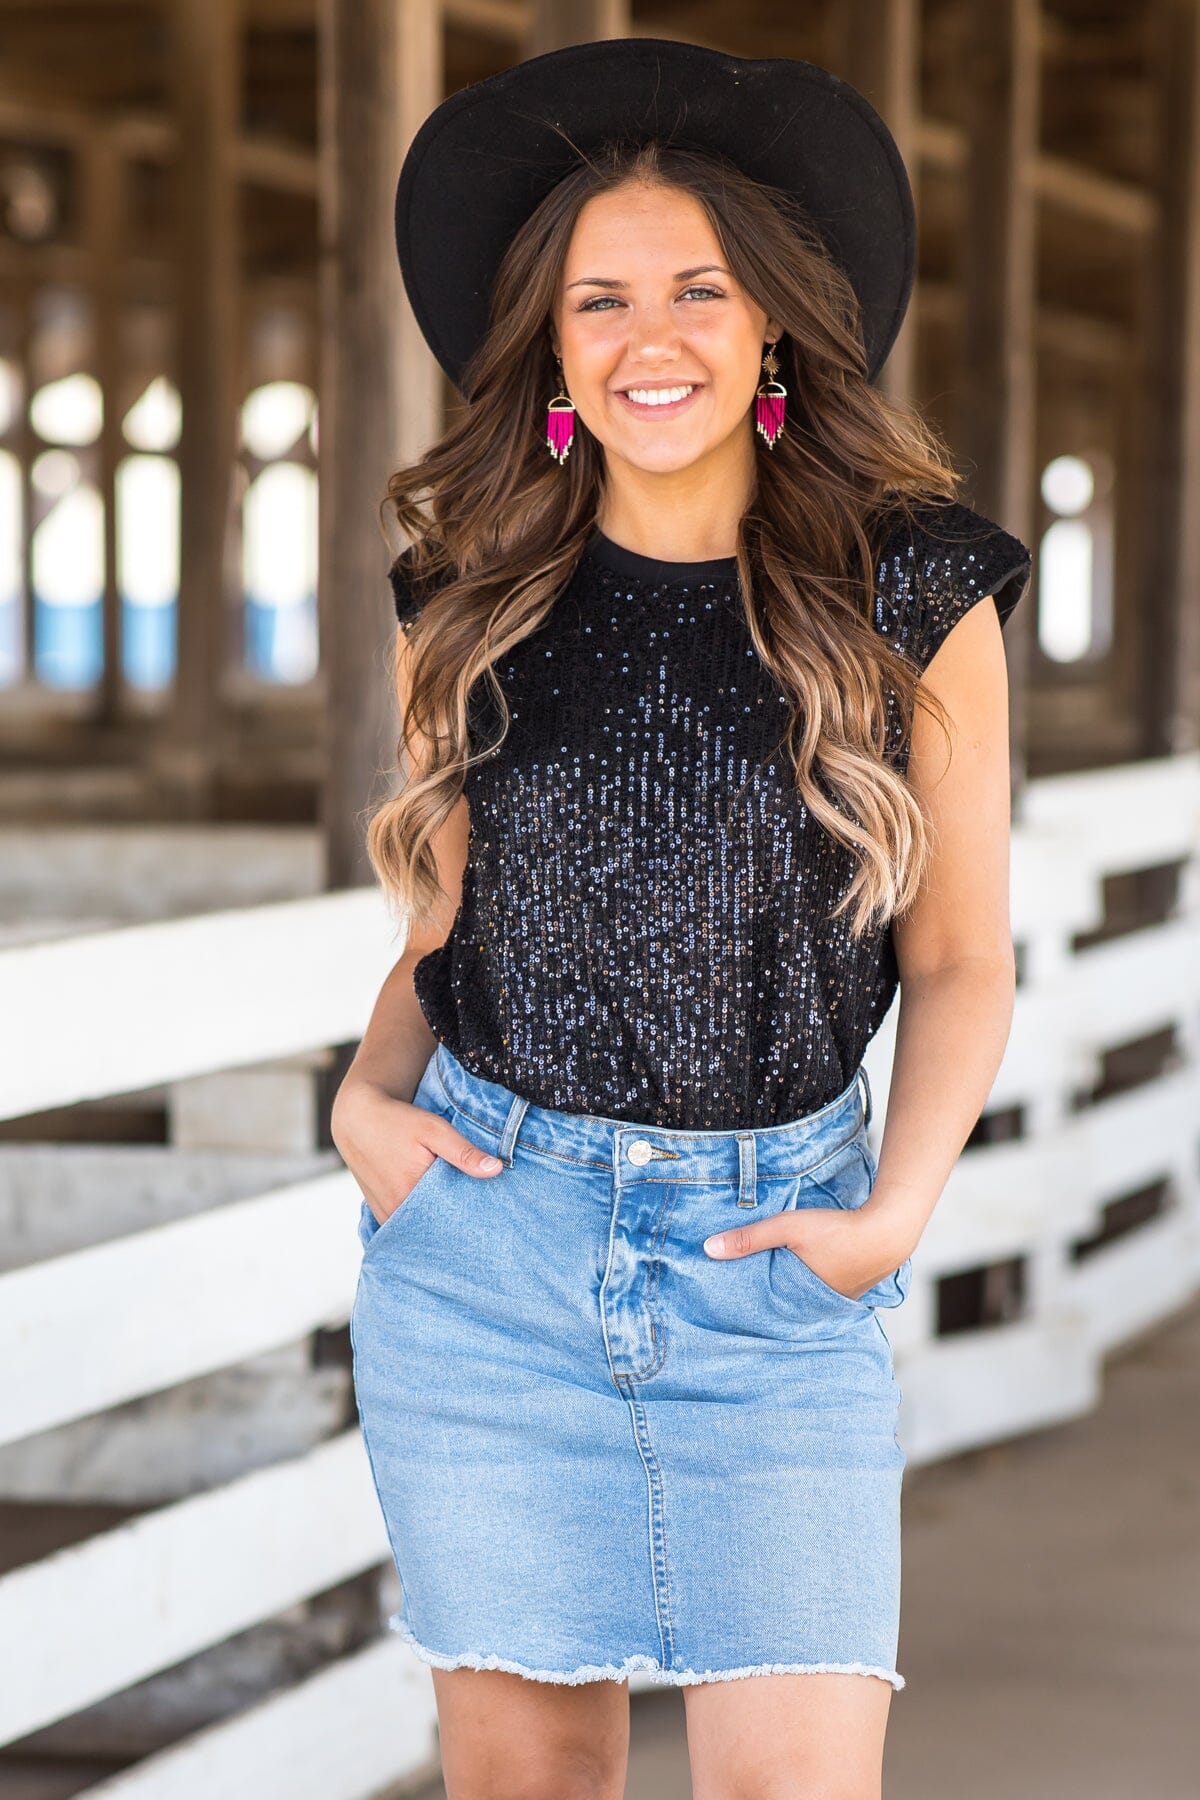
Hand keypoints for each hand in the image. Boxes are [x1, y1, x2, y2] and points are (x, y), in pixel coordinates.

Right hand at [331, 1080, 504, 1228]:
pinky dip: (422, 1221)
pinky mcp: (380, 1212)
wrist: (358, 1118)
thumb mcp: (434, 1129)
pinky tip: (437, 1213)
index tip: (489, 1217)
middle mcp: (396, 1210)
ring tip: (460, 1217)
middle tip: (481, 1221)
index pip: (451, 1219)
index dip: (470, 1217)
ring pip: (420, 1229)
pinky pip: (406, 1225)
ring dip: (437, 1223)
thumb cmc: (397, 1121)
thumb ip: (464, 1152)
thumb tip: (497, 1170)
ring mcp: (386, 1215)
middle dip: (456, 1224)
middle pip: (436, 1228)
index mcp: (411, 1193)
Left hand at [703, 1200, 913, 1300]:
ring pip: (805, 1301)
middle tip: (745, 1299)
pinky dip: (811, 1287)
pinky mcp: (851, 1291)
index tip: (729, 1307)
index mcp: (799, 1300)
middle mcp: (818, 1308)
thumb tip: (708, 1249)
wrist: (888, 1231)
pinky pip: (823, 1293)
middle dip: (768, 1304)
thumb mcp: (787, 1228)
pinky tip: (805, 1277)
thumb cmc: (837, 1230)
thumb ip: (749, 1238)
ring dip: (791, 1295)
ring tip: (772, 1288)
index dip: (749, 1309)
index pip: (765, 1312)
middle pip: (785, 1308)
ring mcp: (838, 1301)